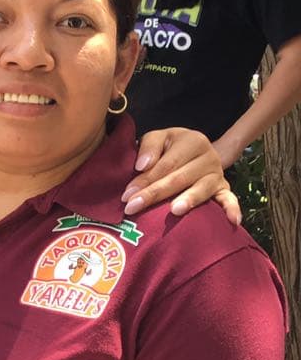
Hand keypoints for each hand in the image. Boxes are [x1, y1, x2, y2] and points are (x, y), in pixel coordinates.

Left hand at [122, 128, 240, 224]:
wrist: (194, 152)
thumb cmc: (169, 148)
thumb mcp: (158, 138)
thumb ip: (149, 146)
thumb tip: (143, 165)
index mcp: (192, 141)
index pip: (166, 163)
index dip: (145, 179)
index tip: (127, 195)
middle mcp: (208, 156)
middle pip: (179, 178)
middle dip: (155, 194)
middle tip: (133, 208)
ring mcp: (217, 174)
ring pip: (202, 189)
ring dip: (189, 200)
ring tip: (174, 211)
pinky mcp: (224, 188)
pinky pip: (229, 199)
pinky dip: (232, 209)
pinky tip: (233, 221)